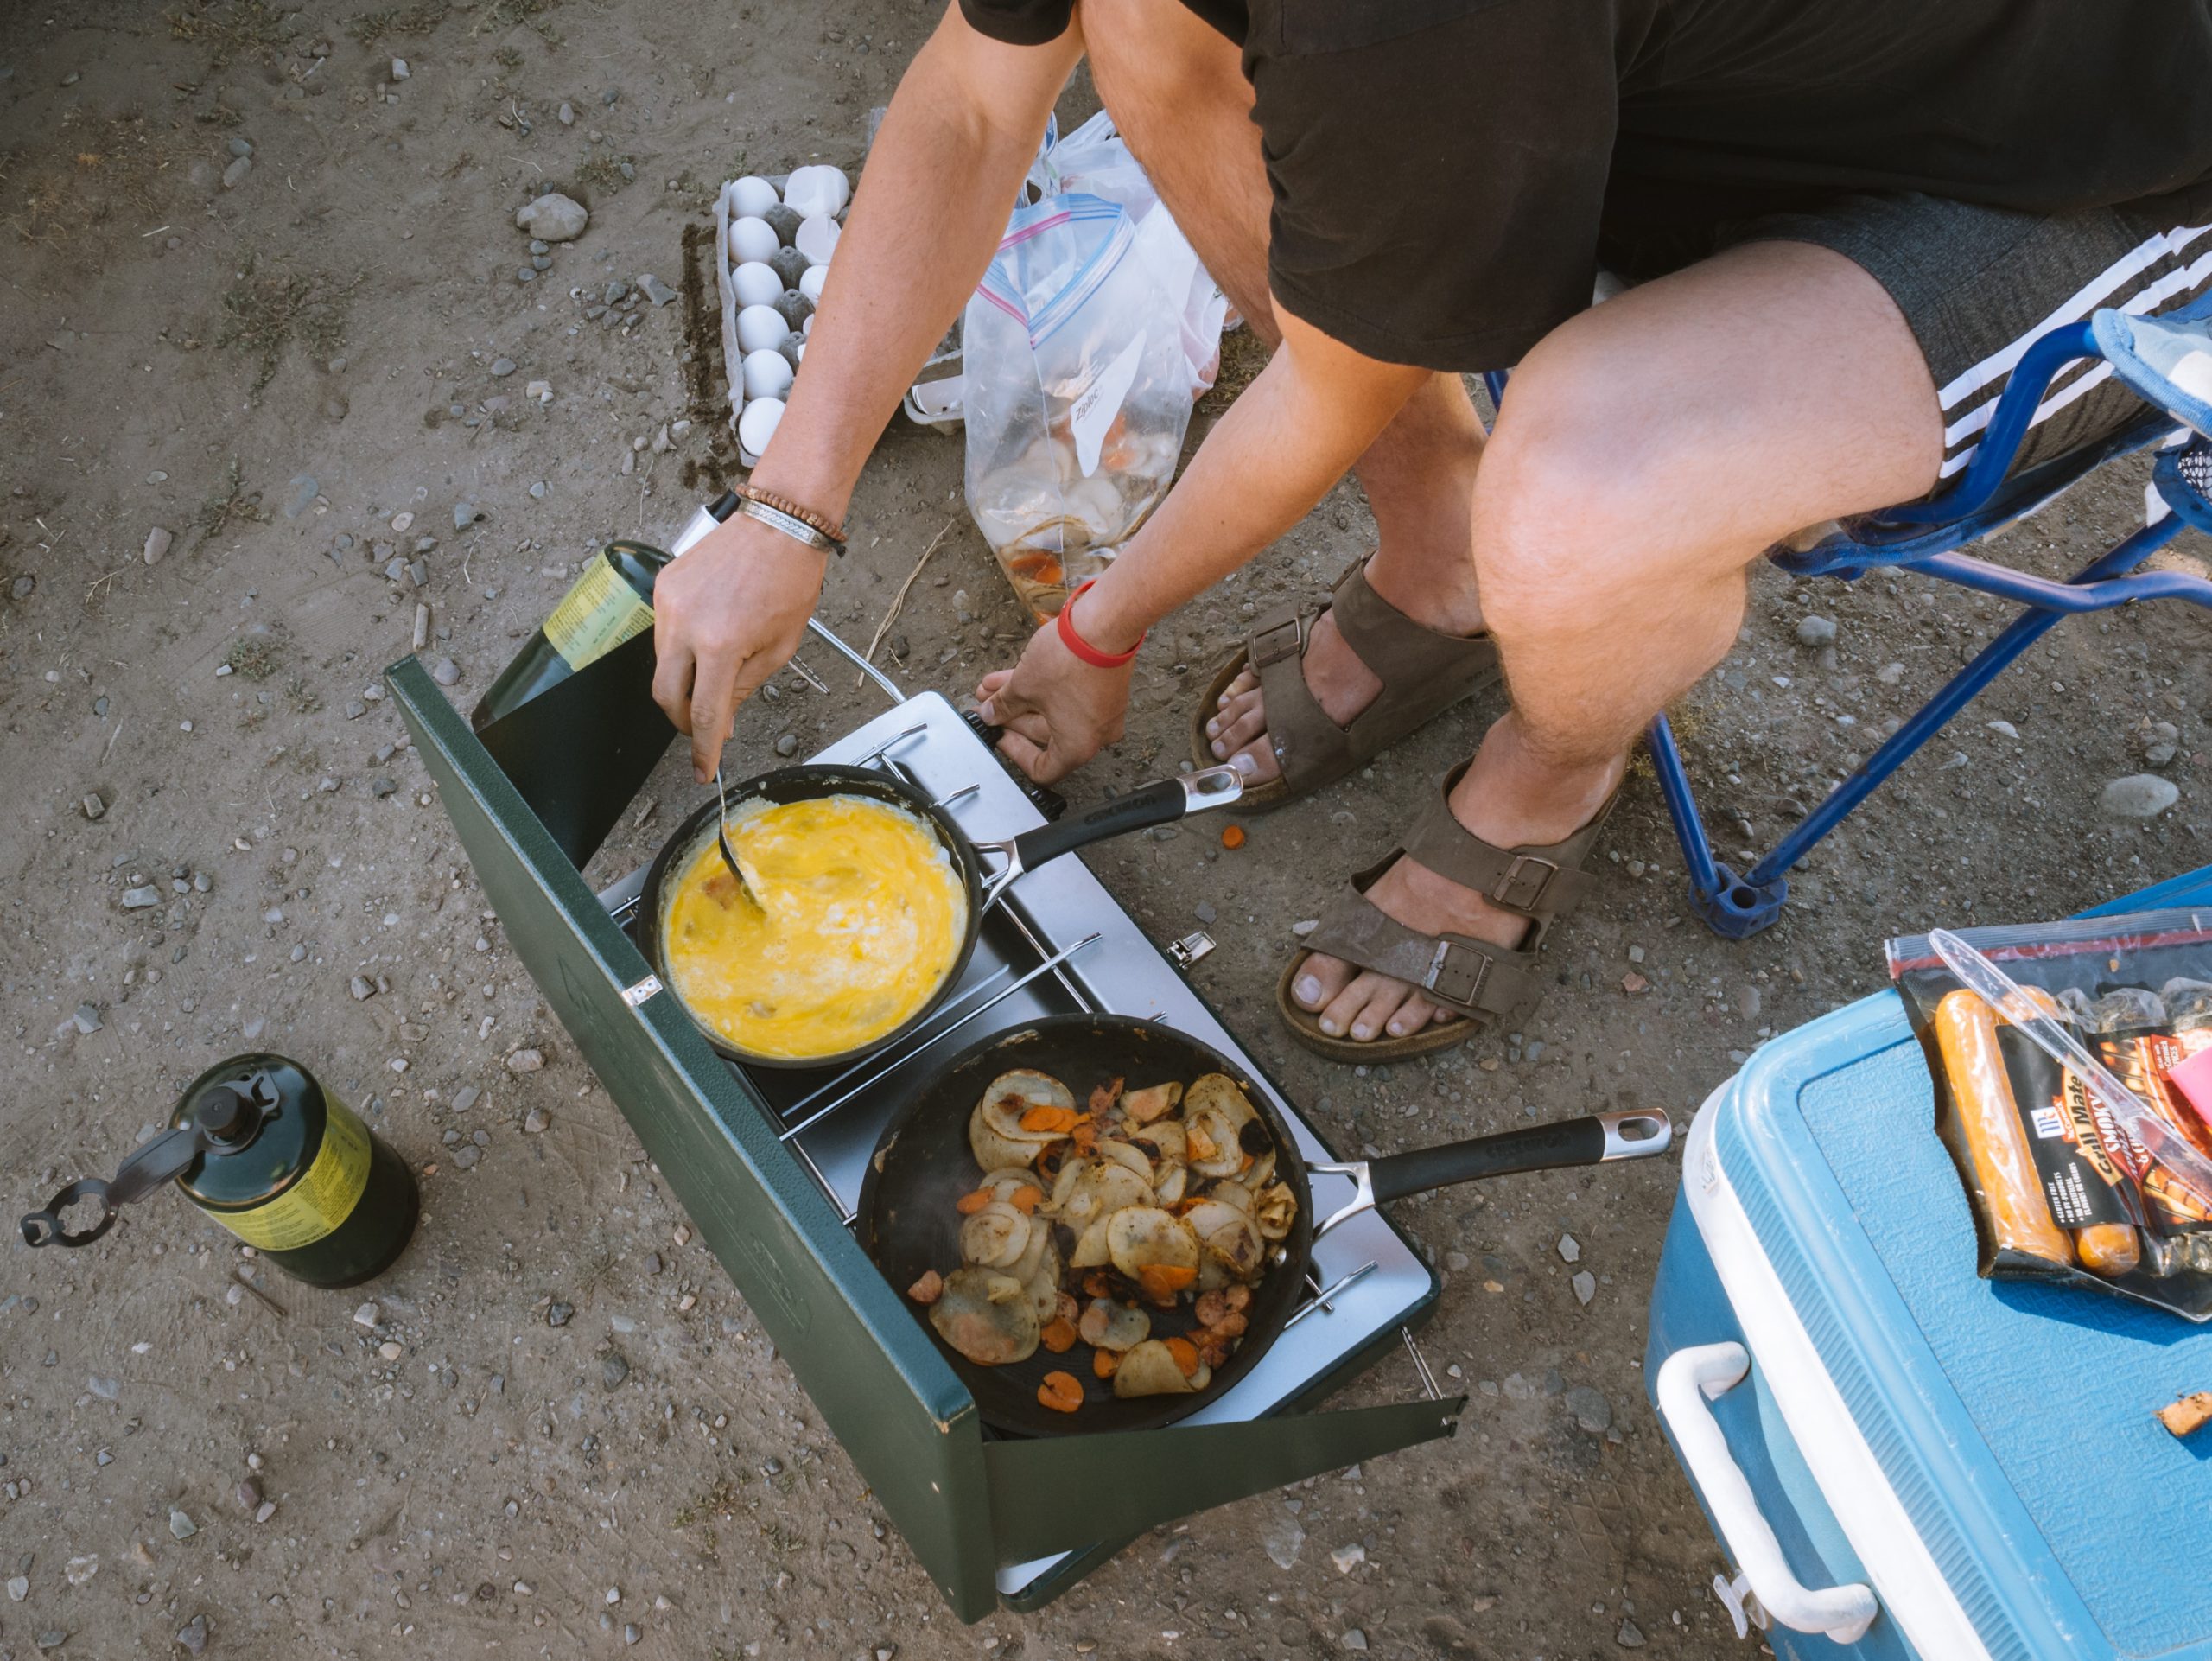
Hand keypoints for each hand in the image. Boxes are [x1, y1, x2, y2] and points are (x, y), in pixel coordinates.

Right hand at [650, 516, 827, 781]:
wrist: (779, 524)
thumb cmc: (790, 580)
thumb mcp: (780, 647)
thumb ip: (745, 688)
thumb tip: (724, 720)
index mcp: (721, 645)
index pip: (704, 714)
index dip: (703, 749)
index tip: (703, 771)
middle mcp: (685, 625)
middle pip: (666, 695)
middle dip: (684, 720)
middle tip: (706, 729)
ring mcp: (668, 603)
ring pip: (661, 664)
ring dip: (683, 682)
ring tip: (712, 677)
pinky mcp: (662, 586)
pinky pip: (663, 632)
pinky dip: (680, 648)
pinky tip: (706, 642)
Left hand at [975, 616, 1133, 784]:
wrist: (1105, 624)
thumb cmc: (1071, 660)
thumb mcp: (1024, 686)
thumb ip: (1004, 706)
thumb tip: (992, 715)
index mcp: (1078, 747)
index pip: (1043, 768)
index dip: (1014, 752)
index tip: (998, 736)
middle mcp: (1095, 735)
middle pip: (1045, 736)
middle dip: (1012, 717)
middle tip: (989, 706)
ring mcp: (1102, 712)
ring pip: (1054, 712)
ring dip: (1022, 699)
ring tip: (992, 687)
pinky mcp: (1104, 690)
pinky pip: (1068, 697)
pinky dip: (1043, 689)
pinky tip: (1014, 675)